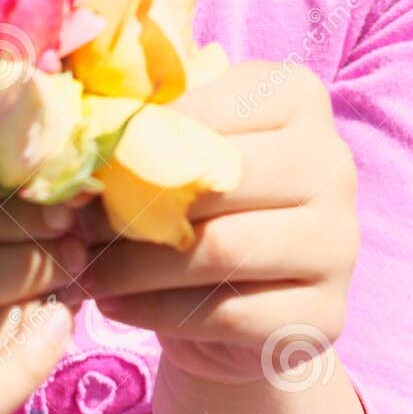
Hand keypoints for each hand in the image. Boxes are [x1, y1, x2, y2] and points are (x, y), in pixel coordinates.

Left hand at [73, 60, 358, 384]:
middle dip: (130, 207)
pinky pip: (227, 314)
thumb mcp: (175, 146)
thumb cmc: (197, 205)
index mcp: (298, 97)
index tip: (80, 170)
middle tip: (72, 226)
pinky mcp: (325, 316)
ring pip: (219, 250)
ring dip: (133, 265)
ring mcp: (340, 244)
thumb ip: (140, 121)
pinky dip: (155, 313)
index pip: (203, 110)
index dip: (132, 142)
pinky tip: (115, 305)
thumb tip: (72, 122)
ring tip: (84, 269)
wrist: (239, 304)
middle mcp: (334, 165)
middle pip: (216, 181)